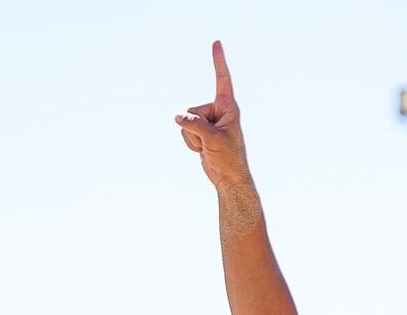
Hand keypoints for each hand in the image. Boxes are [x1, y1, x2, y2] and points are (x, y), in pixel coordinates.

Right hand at [175, 41, 248, 186]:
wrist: (229, 179)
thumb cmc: (229, 159)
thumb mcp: (213, 140)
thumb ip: (195, 125)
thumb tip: (178, 117)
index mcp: (228, 108)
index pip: (222, 80)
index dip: (218, 61)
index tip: (217, 42)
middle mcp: (218, 111)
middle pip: (192, 109)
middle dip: (195, 128)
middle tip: (211, 143)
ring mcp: (208, 122)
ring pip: (186, 121)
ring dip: (192, 138)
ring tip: (208, 148)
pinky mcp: (201, 132)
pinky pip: (185, 131)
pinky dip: (190, 143)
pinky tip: (203, 151)